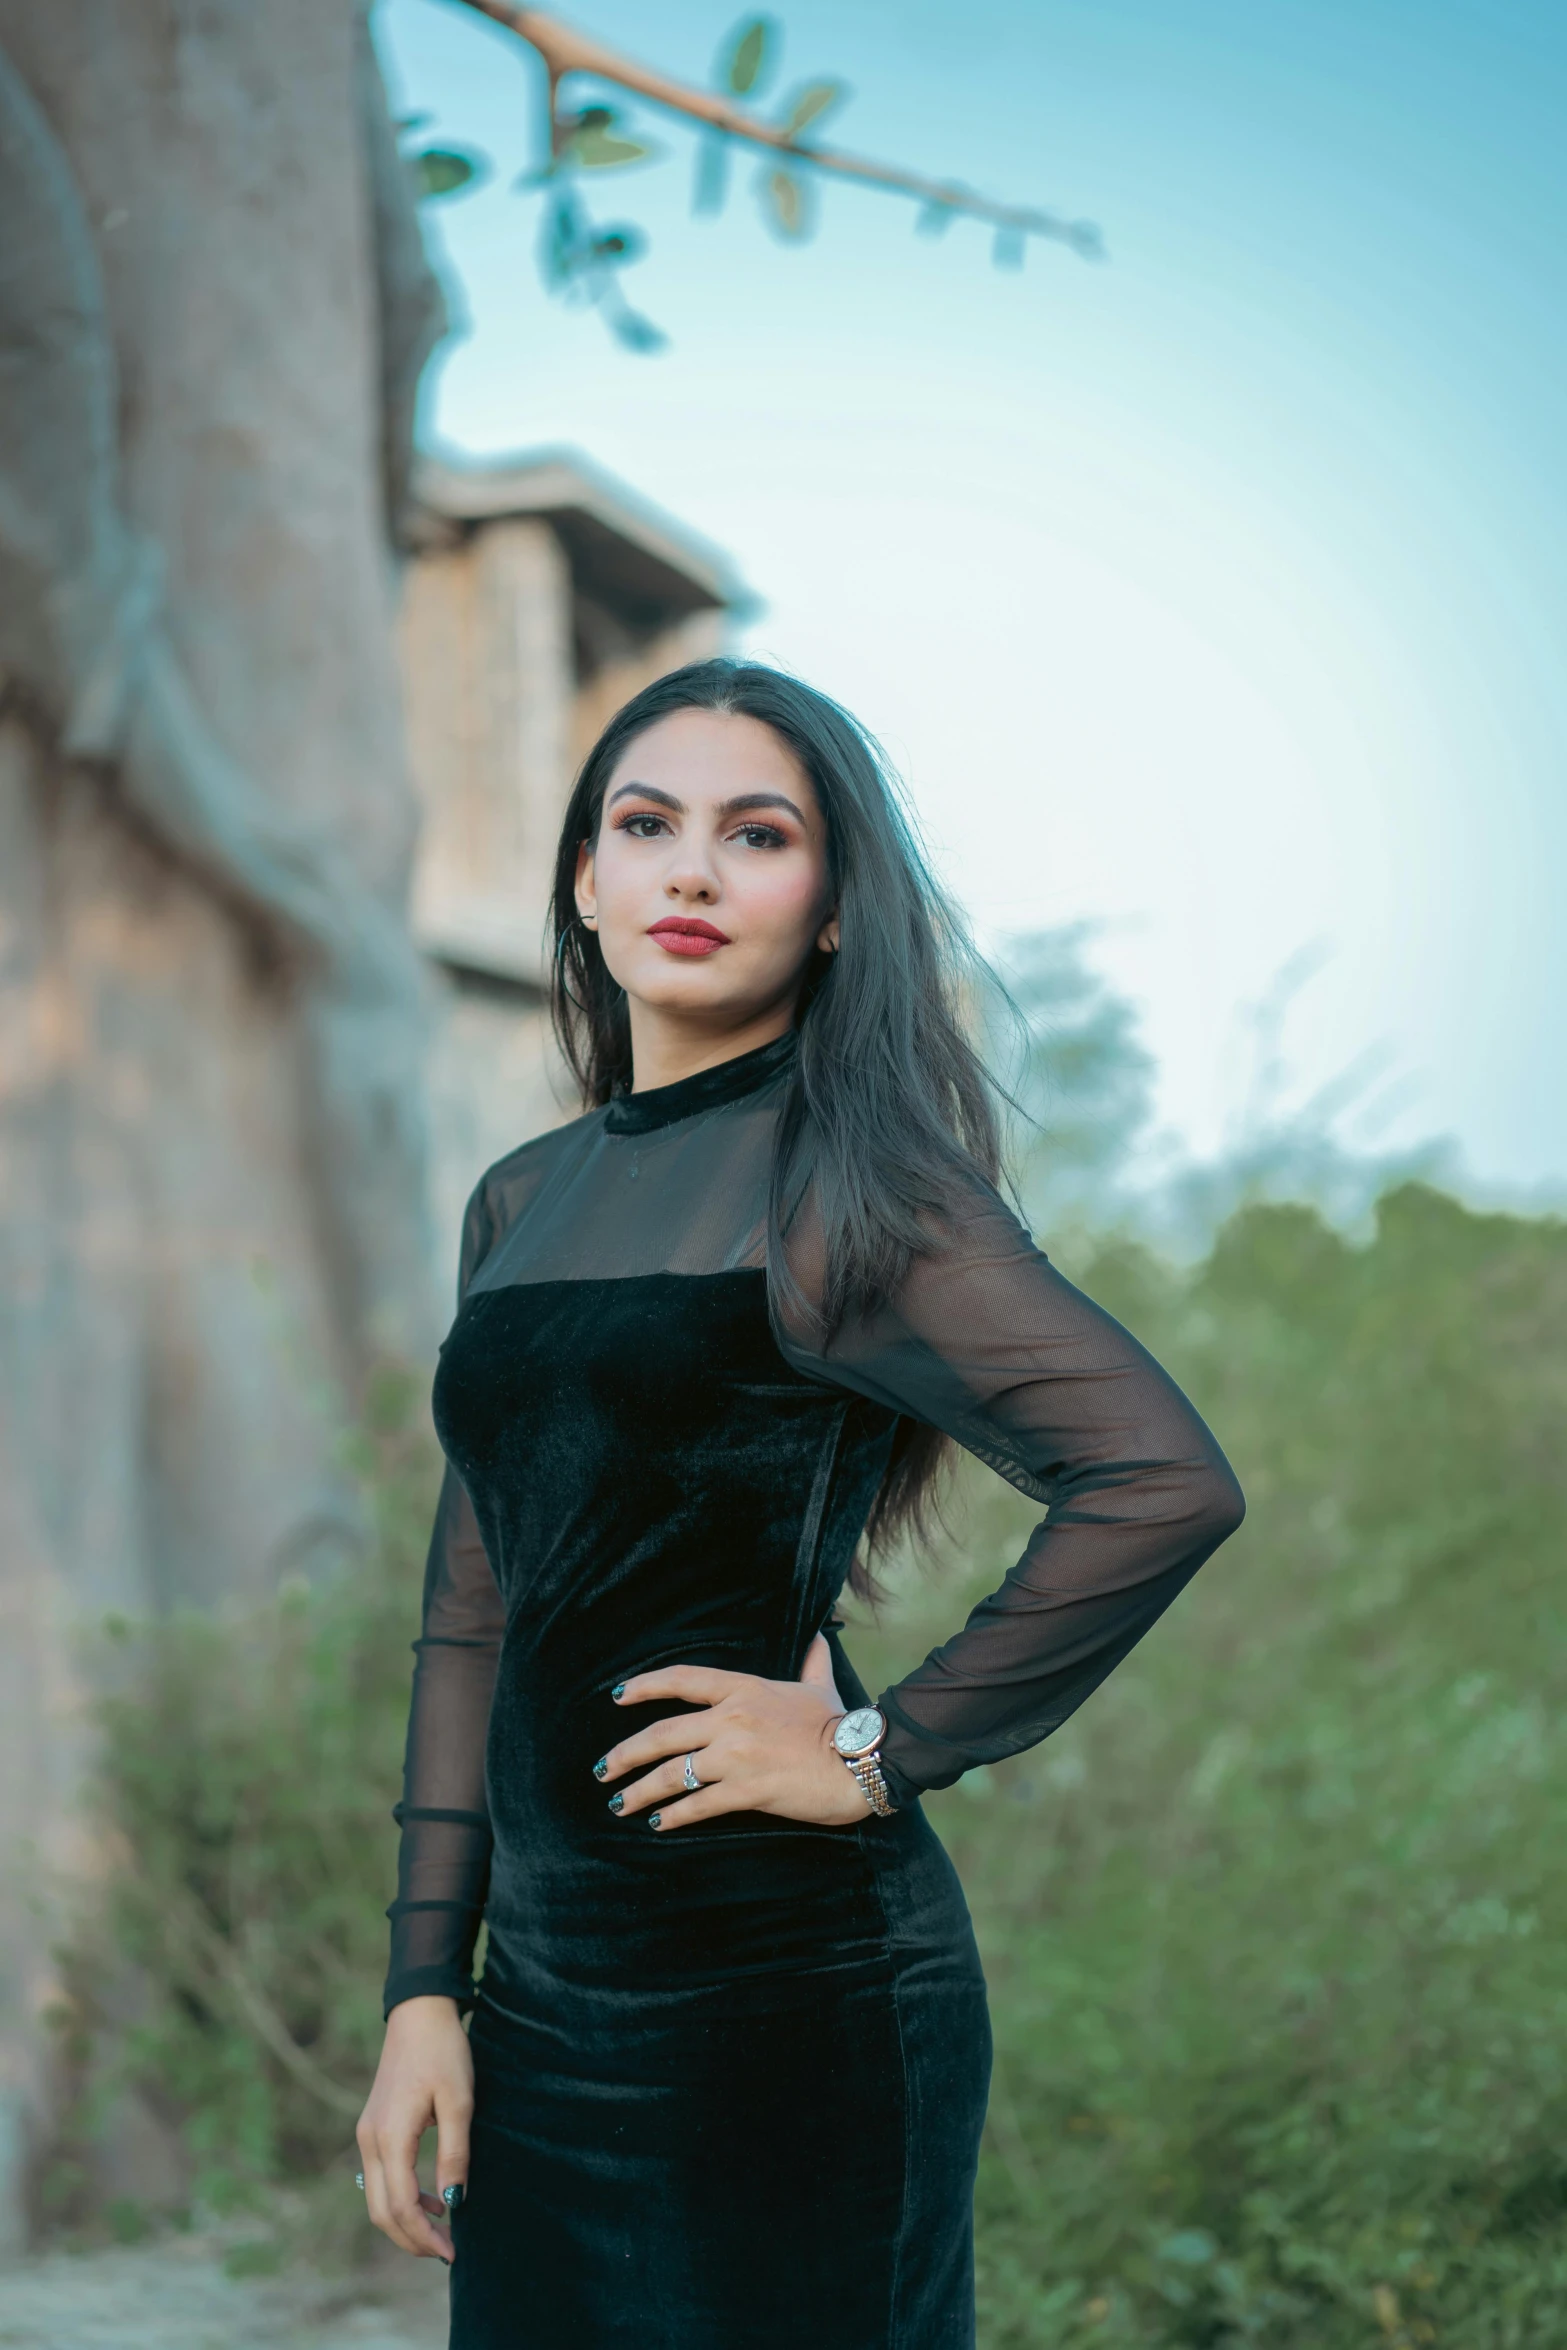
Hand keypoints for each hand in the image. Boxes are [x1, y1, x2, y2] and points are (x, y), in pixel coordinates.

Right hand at [356, 1994, 472, 2261]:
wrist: (418, 2013)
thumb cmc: (443, 2052)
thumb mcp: (459, 2101)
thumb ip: (455, 2153)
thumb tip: (455, 2201)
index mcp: (390, 2136)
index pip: (401, 2205)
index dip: (424, 2236)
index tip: (451, 2252)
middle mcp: (370, 2140)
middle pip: (381, 2212)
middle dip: (411, 2239)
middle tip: (445, 2252)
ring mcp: (367, 2134)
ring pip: (377, 2198)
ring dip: (405, 2222)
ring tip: (441, 2230)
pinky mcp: (372, 2127)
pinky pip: (381, 2177)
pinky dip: (401, 2198)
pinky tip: (431, 2198)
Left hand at [596, 1632, 868, 1831]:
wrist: (860, 1761)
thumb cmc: (839, 1723)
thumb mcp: (820, 1685)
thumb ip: (812, 1660)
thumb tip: (820, 1635)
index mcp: (743, 1689)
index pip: (682, 1679)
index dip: (645, 1686)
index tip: (618, 1696)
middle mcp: (732, 1719)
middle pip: (663, 1734)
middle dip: (626, 1753)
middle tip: (603, 1768)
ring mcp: (736, 1756)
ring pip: (673, 1774)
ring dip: (640, 1791)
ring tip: (619, 1803)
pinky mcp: (747, 1791)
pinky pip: (698, 1805)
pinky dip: (673, 1816)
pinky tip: (658, 1824)